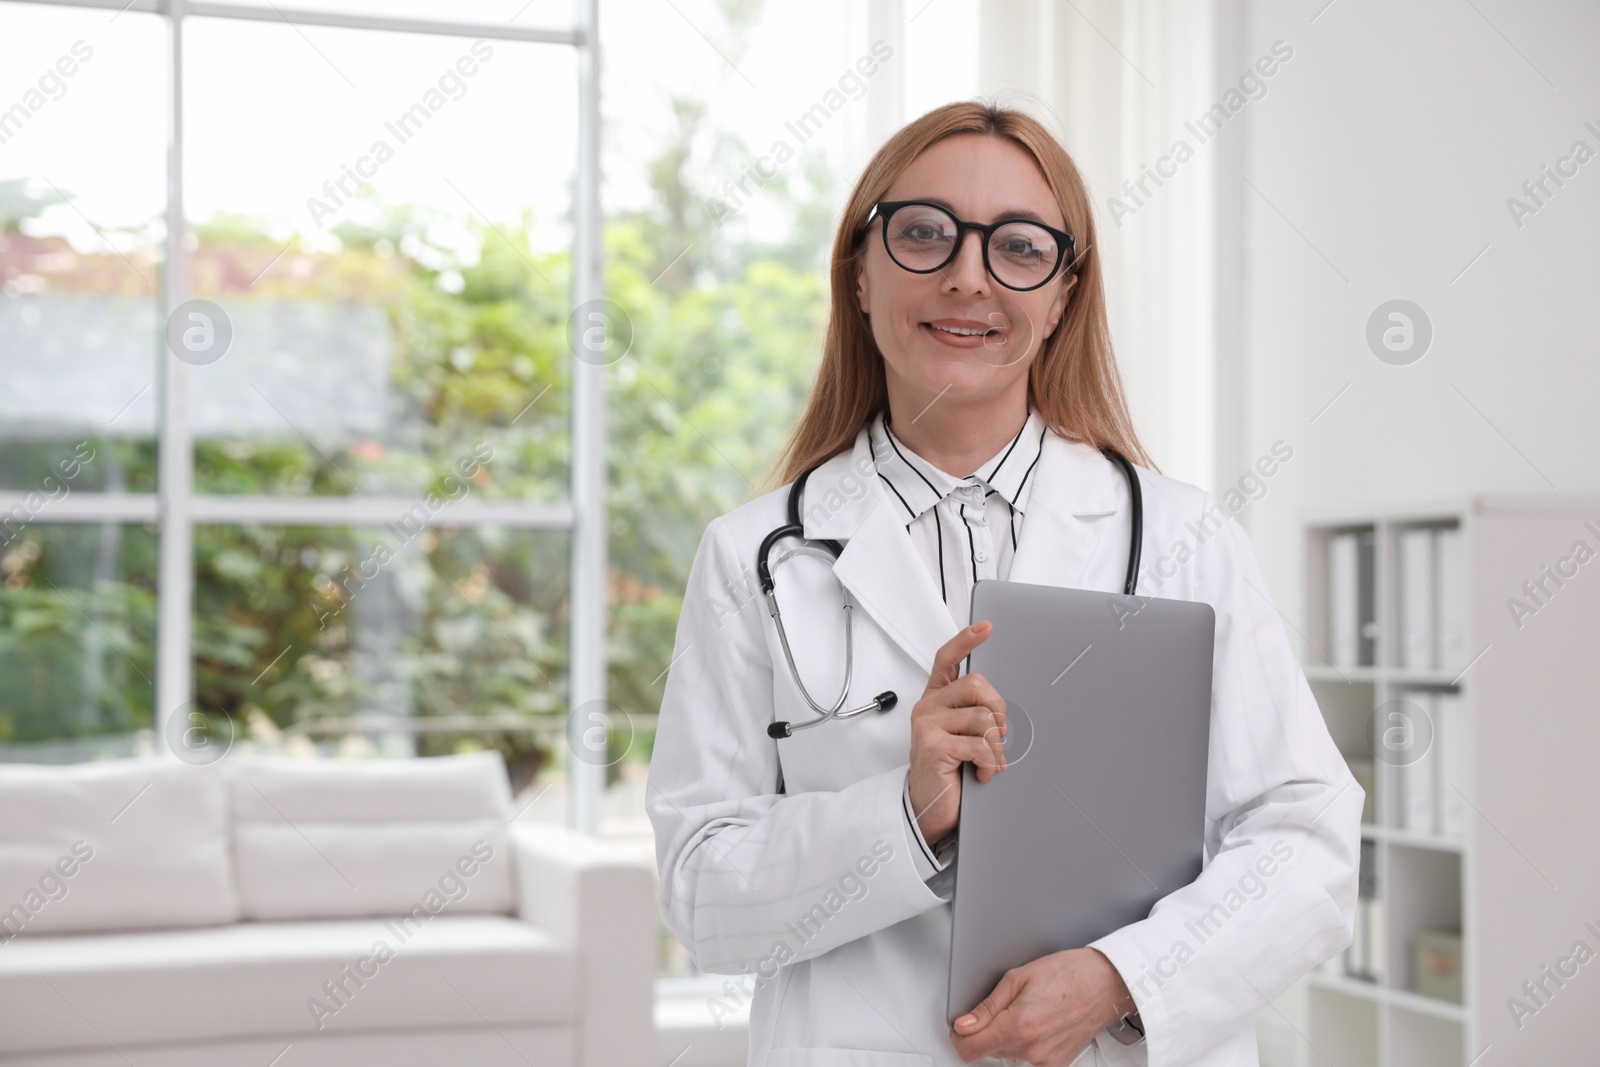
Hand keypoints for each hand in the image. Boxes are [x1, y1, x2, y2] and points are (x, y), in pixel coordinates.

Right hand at [907, 621, 1007, 846]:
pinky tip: (983, 773)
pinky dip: (990, 762)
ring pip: (983, 718)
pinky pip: (980, 744)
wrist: (929, 810)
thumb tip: (1001, 712)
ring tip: (988, 762)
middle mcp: (928, 708)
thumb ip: (975, 715)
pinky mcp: (934, 747)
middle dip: (999, 710)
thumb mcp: (963, 737)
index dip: (966, 641)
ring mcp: (928, 726)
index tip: (985, 627)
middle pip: (977, 685)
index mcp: (936, 700)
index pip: (947, 660)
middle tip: (999, 735)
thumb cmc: (949, 772)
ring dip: (996, 745)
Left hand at [949, 948, 1135, 1065]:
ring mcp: (1045, 1061)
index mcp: (1018, 1026)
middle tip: (1005, 1006)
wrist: (1106, 983)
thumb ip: (987, 1007)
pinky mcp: (1057, 1064)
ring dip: (1008, 1037)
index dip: (960, 1037)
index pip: (970, 1050)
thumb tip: (964, 1024)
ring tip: (1028, 1011)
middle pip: (988, 1051)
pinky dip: (1026, 1043)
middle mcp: (1031, 1050)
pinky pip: (1028, 1059)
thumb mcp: (1018, 977)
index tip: (962, 1026)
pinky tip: (1040, 1022)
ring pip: (1008, 1055)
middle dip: (987, 1031)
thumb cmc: (1069, 973)